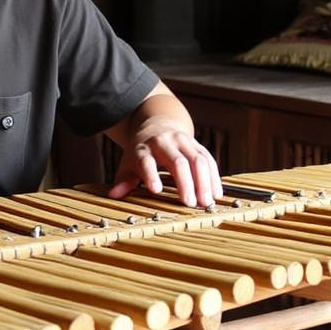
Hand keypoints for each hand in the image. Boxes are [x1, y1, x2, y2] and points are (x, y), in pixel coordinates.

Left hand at [107, 123, 221, 208]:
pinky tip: (217, 193)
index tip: (156, 190)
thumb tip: (113, 194)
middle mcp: (165, 142)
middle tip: (190, 204)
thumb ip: (124, 180)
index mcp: (144, 148)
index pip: (147, 162)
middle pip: (178, 162)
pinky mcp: (198, 146)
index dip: (151, 175)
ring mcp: (184, 142)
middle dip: (185, 183)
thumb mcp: (129, 162)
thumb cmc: (142, 151)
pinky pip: (209, 160)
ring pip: (198, 160)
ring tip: (207, 202)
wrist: (158, 125)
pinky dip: (214, 177)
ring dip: (205, 182)